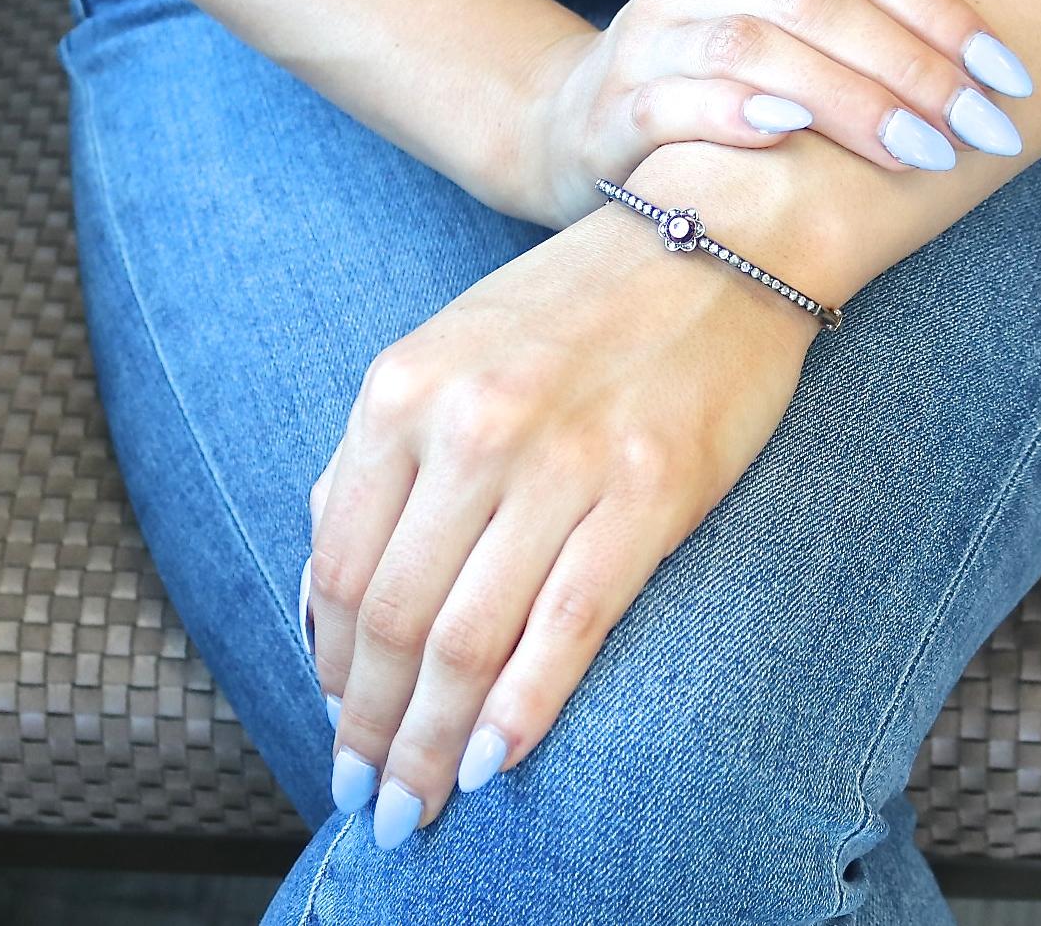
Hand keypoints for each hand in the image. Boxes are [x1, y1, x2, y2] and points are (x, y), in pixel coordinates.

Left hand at [302, 202, 818, 849]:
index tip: (338, 722)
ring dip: (433, 744)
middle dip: (372, 729)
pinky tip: (496, 762)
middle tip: (370, 799)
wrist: (718, 238)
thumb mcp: (451, 349)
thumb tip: (322, 587)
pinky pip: (568, 627)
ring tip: (420, 802)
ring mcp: (562, 459)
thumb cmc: (581, 303)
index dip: (329, 668)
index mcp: (405, 389)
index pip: (339, 567)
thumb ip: (379, 457)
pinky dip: (522, 711)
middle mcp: (471, 425)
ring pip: (467, 640)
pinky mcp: (650, 490)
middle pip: (392, 619)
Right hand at [525, 0, 1034, 227]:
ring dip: (849, 102)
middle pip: (815, 3)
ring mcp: (647, 42)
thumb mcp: (767, 6)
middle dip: (913, 67)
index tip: (1007, 75)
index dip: (938, 11)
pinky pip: (676, 105)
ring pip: (755, 50)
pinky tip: (794, 139)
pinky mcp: (613, 111)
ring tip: (922, 153)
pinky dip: (737, 115)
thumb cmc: (704, 73)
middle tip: (982, 127)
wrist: (575, 126)